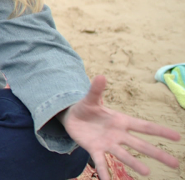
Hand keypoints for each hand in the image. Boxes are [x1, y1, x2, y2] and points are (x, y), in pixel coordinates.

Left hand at [60, 75, 180, 177]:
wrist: (71, 118)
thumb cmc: (86, 108)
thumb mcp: (91, 99)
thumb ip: (96, 90)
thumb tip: (101, 76)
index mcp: (121, 121)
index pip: (144, 126)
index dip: (160, 131)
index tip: (178, 137)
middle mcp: (118, 134)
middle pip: (140, 145)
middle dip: (157, 154)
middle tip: (175, 164)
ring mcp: (107, 143)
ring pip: (123, 155)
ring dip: (134, 163)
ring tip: (146, 172)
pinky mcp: (94, 149)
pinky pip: (101, 162)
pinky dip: (104, 172)